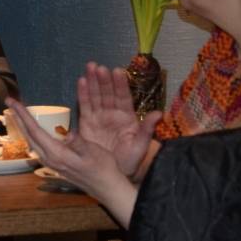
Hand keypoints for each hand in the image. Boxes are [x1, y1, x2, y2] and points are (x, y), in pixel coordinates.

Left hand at [7, 98, 138, 227]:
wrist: (106, 187)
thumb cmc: (103, 168)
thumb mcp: (92, 151)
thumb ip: (78, 142)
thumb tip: (67, 133)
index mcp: (56, 154)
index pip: (34, 131)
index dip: (23, 115)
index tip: (13, 102)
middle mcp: (49, 159)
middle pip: (28, 135)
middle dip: (18, 118)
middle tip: (9, 102)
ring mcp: (50, 162)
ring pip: (31, 140)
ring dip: (23, 125)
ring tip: (17, 112)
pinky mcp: (54, 163)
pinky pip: (38, 145)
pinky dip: (31, 133)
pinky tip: (31, 128)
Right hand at [77, 62, 161, 176]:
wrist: (115, 173)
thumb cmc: (130, 160)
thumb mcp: (140, 146)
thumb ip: (147, 130)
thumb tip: (159, 113)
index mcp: (127, 118)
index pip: (124, 98)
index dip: (121, 85)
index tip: (118, 72)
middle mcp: (113, 113)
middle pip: (108, 93)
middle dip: (104, 79)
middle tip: (99, 67)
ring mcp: (100, 117)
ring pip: (96, 96)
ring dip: (93, 81)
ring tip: (90, 67)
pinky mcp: (87, 123)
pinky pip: (85, 106)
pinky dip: (83, 93)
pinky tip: (82, 81)